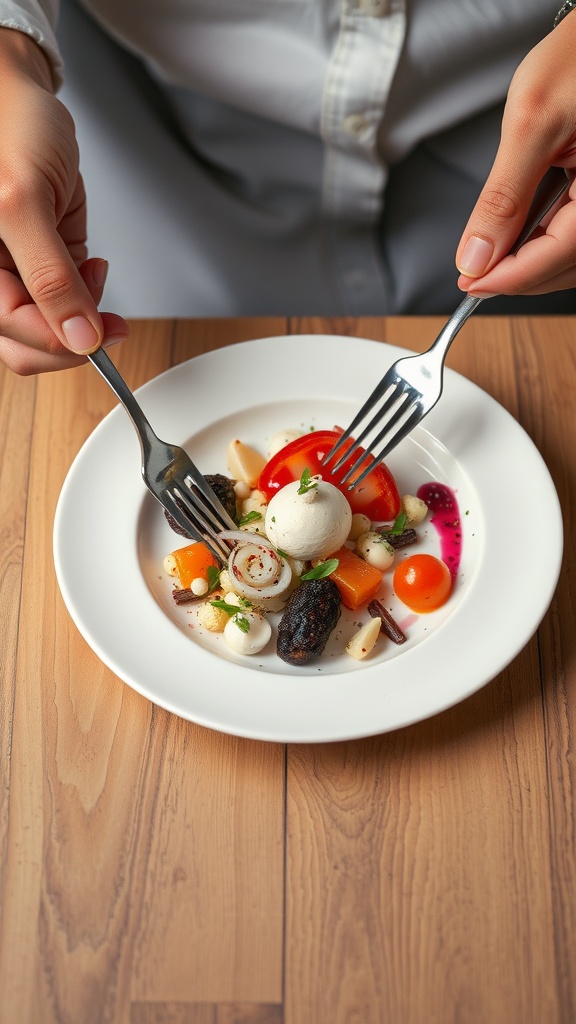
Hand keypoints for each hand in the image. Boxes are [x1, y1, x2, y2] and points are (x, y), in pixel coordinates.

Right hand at [0, 30, 128, 373]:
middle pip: (26, 343)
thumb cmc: (7, 125)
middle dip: (72, 338)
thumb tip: (78, 336)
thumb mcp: (24, 201)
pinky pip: (67, 302)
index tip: (99, 337)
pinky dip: (88, 295)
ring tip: (95, 277)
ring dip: (83, 317)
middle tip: (110, 325)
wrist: (20, 93)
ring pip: (49, 330)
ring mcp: (18, 274)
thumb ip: (51, 277)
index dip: (59, 341)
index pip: (13, 332)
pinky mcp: (43, 265)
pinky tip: (93, 267)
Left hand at [456, 14, 575, 298]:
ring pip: (569, 257)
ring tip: (490, 254)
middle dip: (516, 275)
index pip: (555, 256)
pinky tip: (519, 234)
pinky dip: (544, 243)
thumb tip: (477, 254)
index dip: (507, 277)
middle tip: (472, 273)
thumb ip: (503, 198)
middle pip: (564, 266)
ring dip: (529, 264)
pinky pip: (574, 235)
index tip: (469, 282)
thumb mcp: (531, 124)